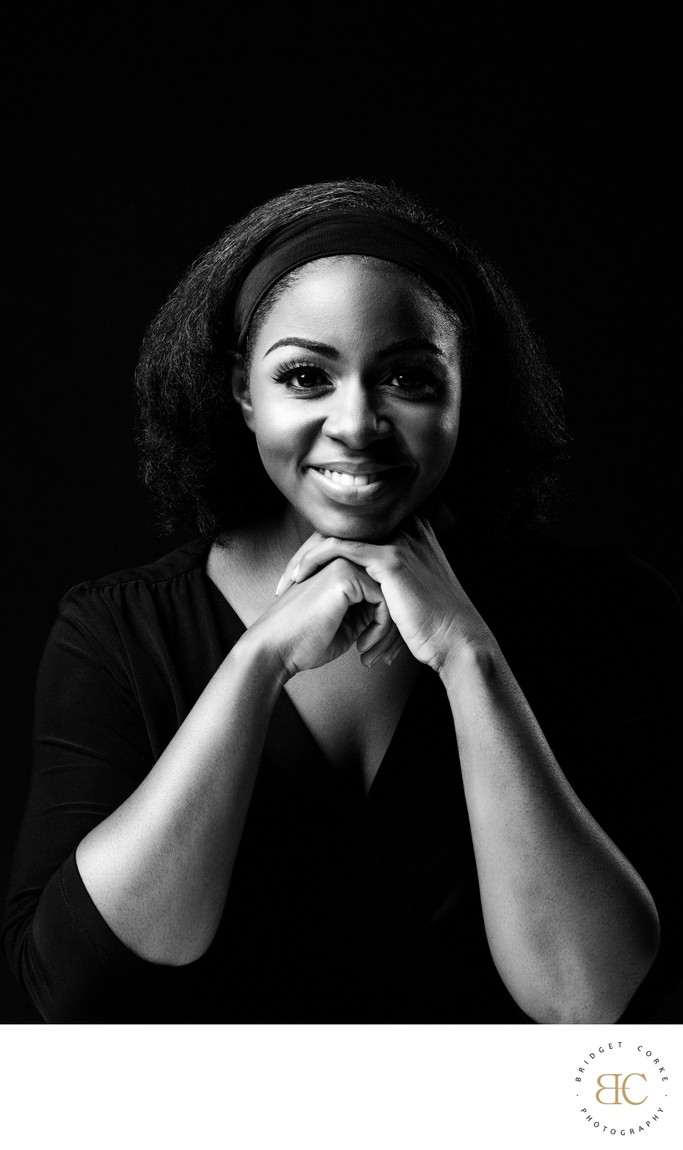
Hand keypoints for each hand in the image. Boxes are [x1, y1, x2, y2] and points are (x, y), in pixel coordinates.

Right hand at [246, 556, 401, 678]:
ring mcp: (342, 564)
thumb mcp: (344, 624)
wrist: (274, 649)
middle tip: (383, 655)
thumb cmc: (303, 642)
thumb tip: (393, 613)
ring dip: (388, 631)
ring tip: (371, 653)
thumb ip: (366, 611)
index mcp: (338, 570)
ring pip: (390, 595)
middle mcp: (341, 560)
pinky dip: (381, 628)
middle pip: (389, 590)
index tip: (381, 649)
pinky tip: (363, 645)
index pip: (381, 589)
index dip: (387, 621)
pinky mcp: (345, 577)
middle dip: (392, 627)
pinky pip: (383, 601)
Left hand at [275, 518, 493, 674]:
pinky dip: (315, 561)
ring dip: (307, 559)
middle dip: (309, 555)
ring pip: (336, 538)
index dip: (323, 552)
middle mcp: (406, 530)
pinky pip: (340, 549)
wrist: (456, 642)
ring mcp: (400, 541)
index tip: (299, 575)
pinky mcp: (391, 559)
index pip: (353, 534)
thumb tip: (357, 598)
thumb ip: (384, 586)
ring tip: (289, 580)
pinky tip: (299, 577)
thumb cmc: (430, 628)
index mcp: (409, 535)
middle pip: (342, 531)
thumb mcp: (406, 597)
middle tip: (287, 578)